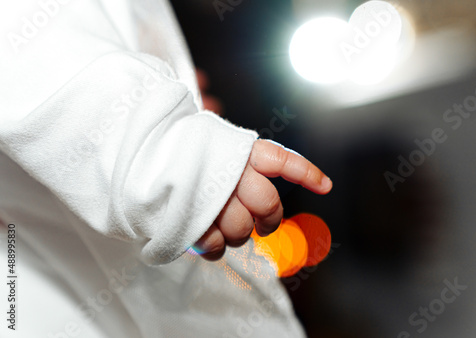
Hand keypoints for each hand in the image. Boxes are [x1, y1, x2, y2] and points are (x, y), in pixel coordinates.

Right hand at [194, 139, 331, 260]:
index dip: (305, 172)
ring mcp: (213, 196)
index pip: (281, 159)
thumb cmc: (183, 153)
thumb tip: (288, 185)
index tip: (325, 186)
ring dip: (235, 233)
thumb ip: (247, 163)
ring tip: (217, 223)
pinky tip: (204, 236)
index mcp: (238, 149)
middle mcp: (230, 171)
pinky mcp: (194, 221)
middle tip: (259, 222)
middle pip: (269, 203)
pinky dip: (215, 248)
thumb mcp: (216, 146)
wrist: (138, 156)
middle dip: (267, 217)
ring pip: (243, 230)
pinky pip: (218, 247)